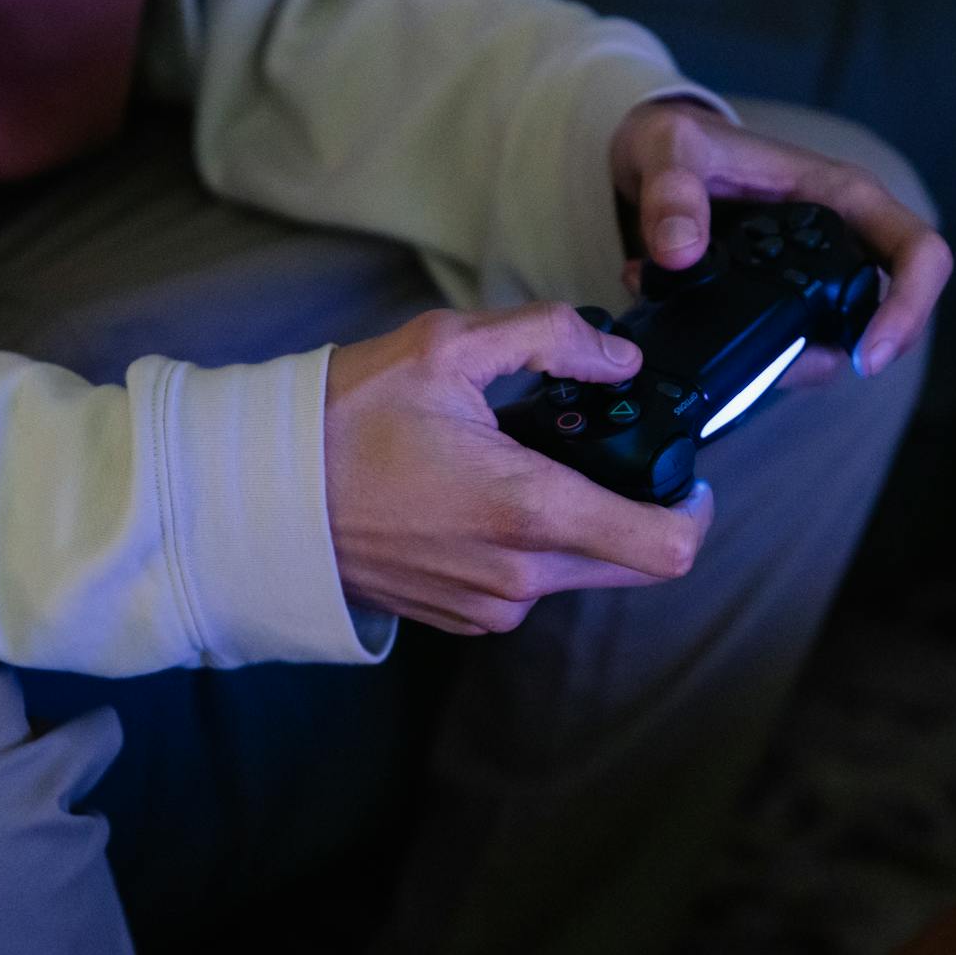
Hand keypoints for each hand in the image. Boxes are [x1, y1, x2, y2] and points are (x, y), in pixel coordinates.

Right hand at [325, 304, 715, 634]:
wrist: (259, 497)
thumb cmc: (344, 421)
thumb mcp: (445, 349)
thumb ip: (550, 338)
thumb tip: (620, 358)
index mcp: (530, 512)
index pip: (667, 548)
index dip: (695, 510)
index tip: (684, 474)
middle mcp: (520, 577)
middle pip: (631, 561)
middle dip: (633, 506)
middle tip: (597, 446)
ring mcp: (489, 605)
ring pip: (579, 571)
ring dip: (575, 522)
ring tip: (519, 461)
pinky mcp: (462, 616)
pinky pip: (528, 583)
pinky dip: (528, 543)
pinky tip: (479, 494)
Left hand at [610, 99, 952, 385]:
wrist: (649, 162)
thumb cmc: (676, 142)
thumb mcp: (667, 148)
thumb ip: (671, 193)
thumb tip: (681, 254)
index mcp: (840, 195)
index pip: (917, 251)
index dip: (910, 307)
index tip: (869, 357)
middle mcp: (839, 239)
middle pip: (888, 313)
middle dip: (848, 354)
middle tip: (782, 372)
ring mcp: (812, 276)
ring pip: (836, 342)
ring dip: (787, 362)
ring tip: (725, 348)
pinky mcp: (779, 303)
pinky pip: (790, 346)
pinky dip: (754, 359)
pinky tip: (706, 341)